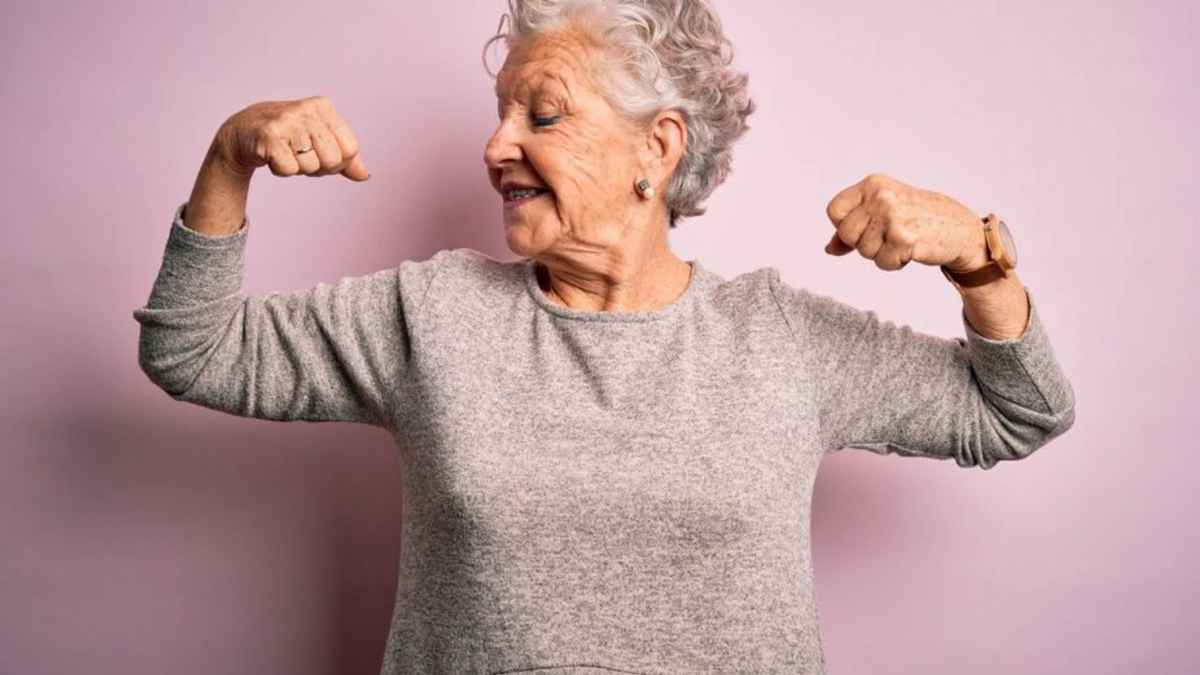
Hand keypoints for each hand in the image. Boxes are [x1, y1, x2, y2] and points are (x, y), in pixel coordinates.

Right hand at [212, 95, 369, 181]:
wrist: (243, 132)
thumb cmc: (288, 137)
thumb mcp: (320, 142)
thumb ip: (345, 158)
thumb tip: (365, 175)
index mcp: (324, 107)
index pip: (351, 149)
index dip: (337, 162)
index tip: (319, 153)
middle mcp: (307, 110)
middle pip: (333, 160)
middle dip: (318, 167)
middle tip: (299, 155)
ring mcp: (287, 121)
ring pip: (311, 167)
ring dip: (298, 168)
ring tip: (285, 152)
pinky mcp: (269, 136)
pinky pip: (290, 170)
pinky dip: (281, 170)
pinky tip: (272, 156)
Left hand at [823, 173, 987, 272]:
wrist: (958, 227)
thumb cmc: (917, 218)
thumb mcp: (882, 211)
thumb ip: (852, 227)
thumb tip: (829, 249)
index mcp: (873, 185)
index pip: (835, 210)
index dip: (844, 226)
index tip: (865, 227)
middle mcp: (881, 196)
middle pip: (847, 234)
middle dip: (863, 243)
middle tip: (887, 235)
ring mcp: (893, 217)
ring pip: (864, 251)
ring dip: (881, 254)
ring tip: (901, 240)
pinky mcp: (904, 238)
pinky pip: (882, 262)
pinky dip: (894, 263)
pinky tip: (910, 249)